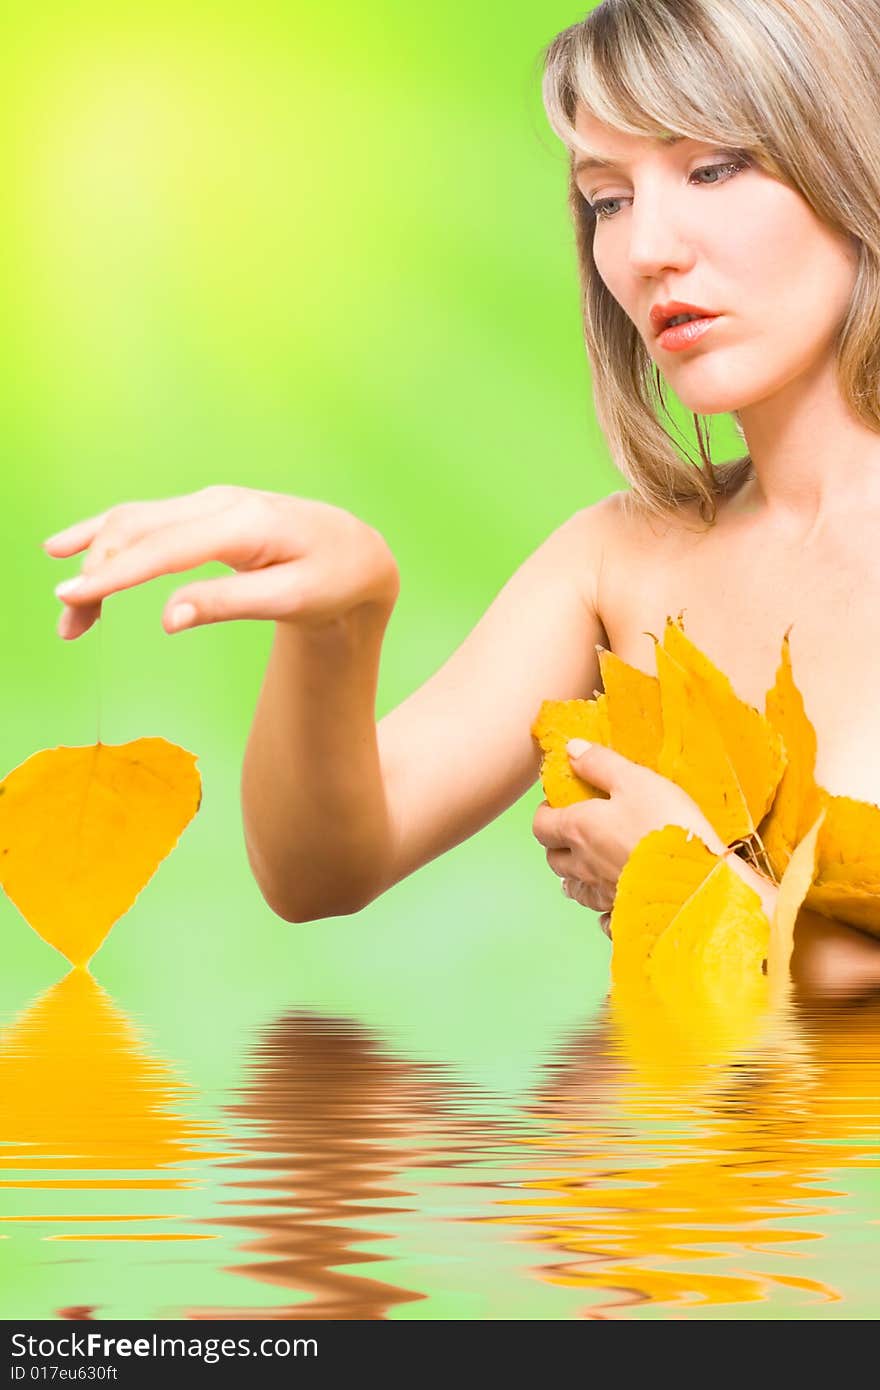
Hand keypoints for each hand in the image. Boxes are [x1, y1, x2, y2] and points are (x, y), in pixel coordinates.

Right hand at [43, 486, 399, 639]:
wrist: (355, 552)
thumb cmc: (330, 579)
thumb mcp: (292, 599)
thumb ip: (231, 604)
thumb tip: (169, 619)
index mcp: (244, 524)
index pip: (165, 549)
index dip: (116, 574)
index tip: (74, 598)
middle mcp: (220, 503)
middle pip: (139, 531)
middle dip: (95, 575)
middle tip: (68, 625)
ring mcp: (209, 503)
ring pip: (134, 522)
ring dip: (95, 560)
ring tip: (69, 611)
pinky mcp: (203, 512)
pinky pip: (146, 521)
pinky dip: (110, 541)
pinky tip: (74, 550)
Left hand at [532, 738, 721, 934]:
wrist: (698, 879)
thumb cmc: (666, 823)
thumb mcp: (636, 781)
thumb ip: (600, 765)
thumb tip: (571, 750)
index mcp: (578, 829)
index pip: (541, 824)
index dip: (545, 812)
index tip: (560, 802)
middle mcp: (583, 865)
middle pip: (553, 858)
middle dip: (558, 842)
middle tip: (577, 828)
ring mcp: (602, 892)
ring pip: (574, 887)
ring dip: (574, 874)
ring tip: (590, 863)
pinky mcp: (624, 912)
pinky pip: (600, 914)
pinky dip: (600, 907)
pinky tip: (612, 899)